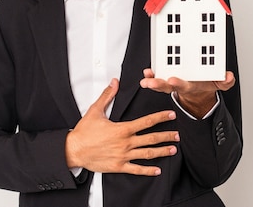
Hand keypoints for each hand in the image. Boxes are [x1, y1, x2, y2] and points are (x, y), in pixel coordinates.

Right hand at [65, 78, 179, 175]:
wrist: (74, 150)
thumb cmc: (84, 132)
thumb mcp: (95, 111)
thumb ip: (107, 96)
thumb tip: (114, 83)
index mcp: (122, 129)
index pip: (147, 121)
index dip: (161, 117)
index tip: (170, 115)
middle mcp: (125, 142)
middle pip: (151, 138)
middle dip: (166, 136)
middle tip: (177, 135)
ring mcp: (123, 155)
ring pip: (147, 154)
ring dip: (162, 151)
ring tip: (172, 149)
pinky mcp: (119, 166)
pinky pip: (136, 169)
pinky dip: (148, 170)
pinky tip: (157, 170)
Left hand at [139, 69, 235, 118]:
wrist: (199, 94)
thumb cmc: (205, 86)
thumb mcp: (219, 85)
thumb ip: (225, 82)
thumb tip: (228, 77)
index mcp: (190, 86)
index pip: (183, 86)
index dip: (178, 83)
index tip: (172, 79)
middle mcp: (179, 86)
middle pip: (167, 86)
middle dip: (158, 84)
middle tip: (151, 82)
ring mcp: (171, 83)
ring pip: (160, 84)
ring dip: (151, 81)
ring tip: (145, 78)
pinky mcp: (167, 78)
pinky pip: (157, 77)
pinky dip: (151, 75)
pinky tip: (147, 72)